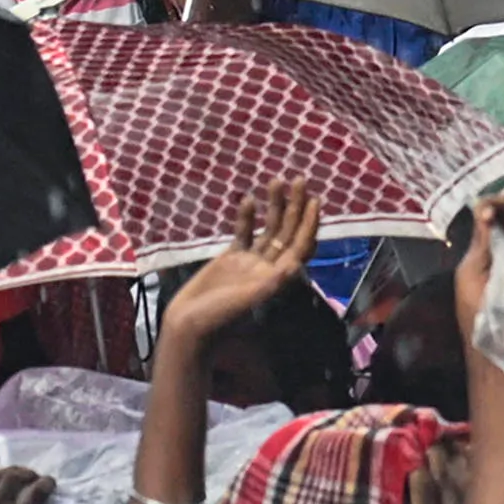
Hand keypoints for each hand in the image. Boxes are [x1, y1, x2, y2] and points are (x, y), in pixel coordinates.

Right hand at [164, 181, 320, 347]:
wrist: (187, 324)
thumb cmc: (218, 317)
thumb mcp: (248, 300)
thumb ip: (271, 283)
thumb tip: (295, 265)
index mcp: (279, 276)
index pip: (301, 245)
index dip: (310, 224)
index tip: (315, 201)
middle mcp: (269, 266)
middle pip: (289, 231)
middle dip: (296, 206)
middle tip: (300, 180)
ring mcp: (251, 261)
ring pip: (268, 228)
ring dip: (274, 205)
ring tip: (276, 180)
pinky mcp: (230, 258)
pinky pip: (243, 233)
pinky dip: (247, 217)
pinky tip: (249, 200)